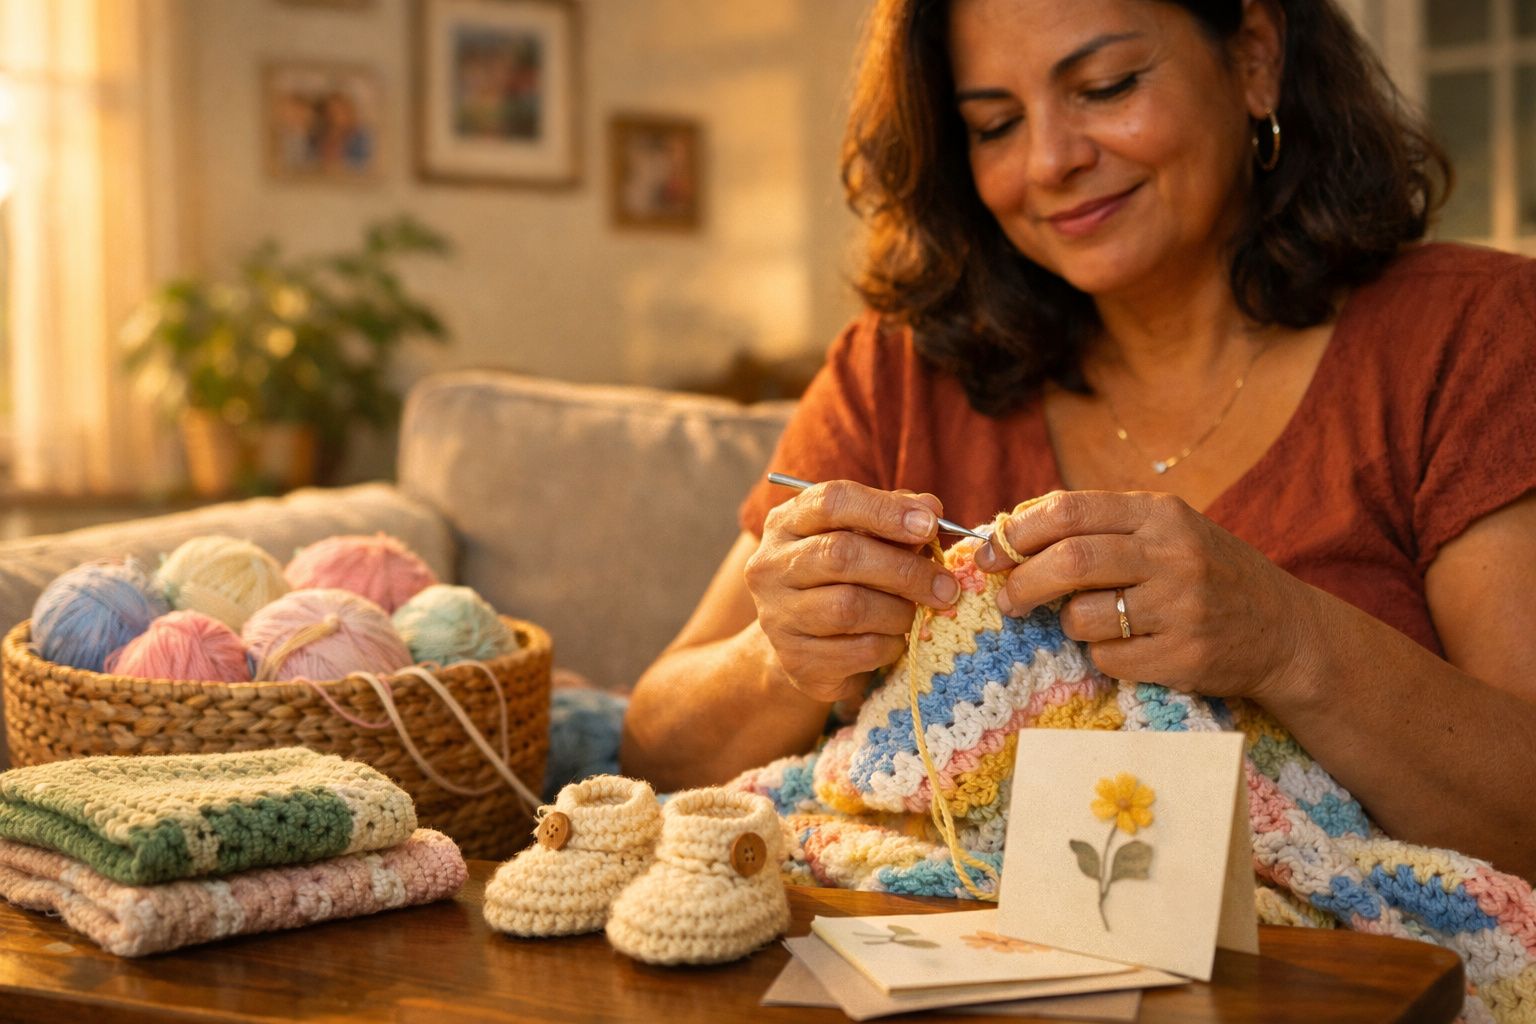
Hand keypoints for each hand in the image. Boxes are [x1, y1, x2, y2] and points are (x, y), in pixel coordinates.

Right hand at [745, 480, 961, 703]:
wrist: (806, 646)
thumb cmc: (843, 579)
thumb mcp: (863, 538)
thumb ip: (894, 517)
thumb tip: (932, 508)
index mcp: (786, 523)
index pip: (831, 501)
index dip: (885, 510)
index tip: (930, 524)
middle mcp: (771, 566)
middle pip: (841, 555)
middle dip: (904, 569)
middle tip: (945, 585)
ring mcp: (778, 616)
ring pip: (850, 607)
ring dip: (899, 611)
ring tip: (916, 612)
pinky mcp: (796, 660)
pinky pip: (859, 650)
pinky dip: (890, 645)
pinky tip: (894, 639)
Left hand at [973, 490, 1314, 699]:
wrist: (1284, 630)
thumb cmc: (1206, 574)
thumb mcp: (1165, 530)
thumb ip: (1099, 525)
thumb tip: (1009, 531)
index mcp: (1159, 513)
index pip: (1067, 510)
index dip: (1016, 533)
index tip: (990, 553)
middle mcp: (1172, 554)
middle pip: (1069, 561)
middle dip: (1023, 583)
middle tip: (1006, 599)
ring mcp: (1181, 607)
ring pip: (1082, 616)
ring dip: (1069, 624)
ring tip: (1089, 622)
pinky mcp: (1183, 656)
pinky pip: (1108, 659)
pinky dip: (1101, 656)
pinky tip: (1128, 647)